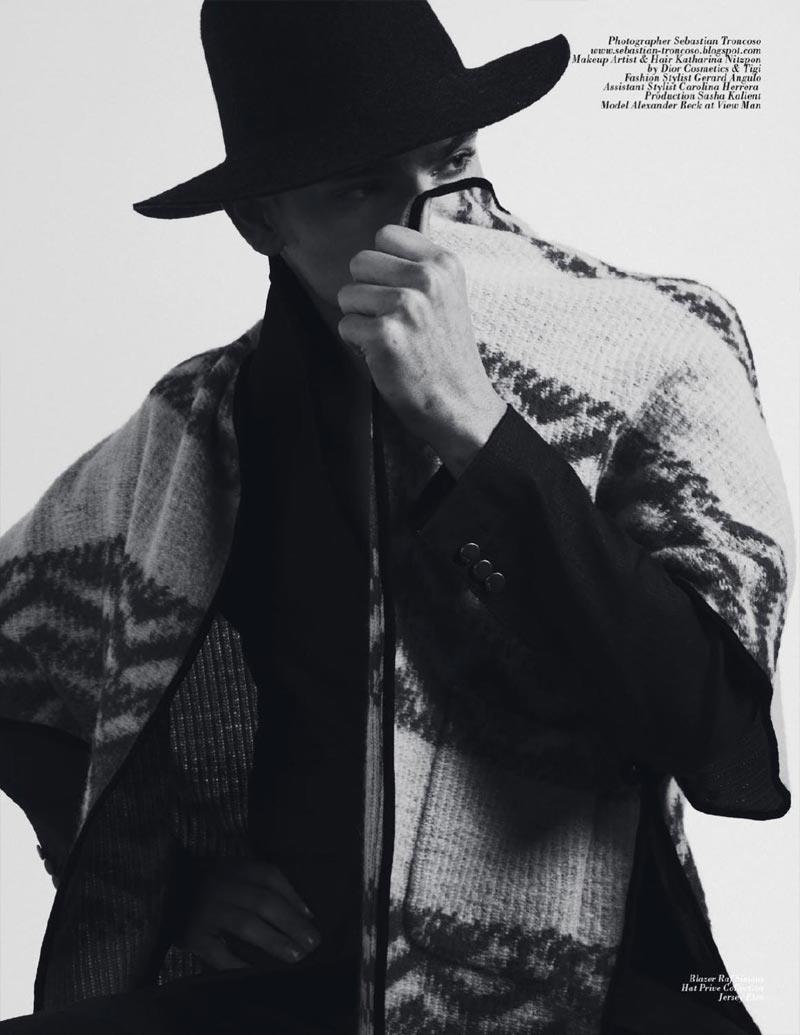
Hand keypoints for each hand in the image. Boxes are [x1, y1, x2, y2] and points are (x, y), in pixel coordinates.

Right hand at [173, 857, 321, 969]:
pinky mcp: (192, 935)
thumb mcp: (228, 870)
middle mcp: (221, 886)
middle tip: (312, 942)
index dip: (293, 895)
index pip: (269, 876)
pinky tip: (256, 972)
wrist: (159, 888)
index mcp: (232, 867)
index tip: (311, 916)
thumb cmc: (204, 882)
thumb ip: (256, 882)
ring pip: (245, 923)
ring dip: (274, 940)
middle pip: (263, 901)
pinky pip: (217, 951)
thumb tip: (300, 910)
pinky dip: (238, 963)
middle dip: (291, 922)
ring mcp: (206, 910)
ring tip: (295, 955)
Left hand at [337, 225, 506, 475]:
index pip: (385, 235)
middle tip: (387, 319)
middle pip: (359, 261)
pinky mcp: (384, 335)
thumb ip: (418, 269)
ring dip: (359, 319)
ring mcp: (405, 306)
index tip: (394, 290)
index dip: (380, 265)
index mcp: (443, 263)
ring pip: (347, 294)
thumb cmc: (447, 354)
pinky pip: (345, 326)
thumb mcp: (448, 297)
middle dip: (364, 291)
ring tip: (388, 339)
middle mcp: (426, 279)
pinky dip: (357, 345)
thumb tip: (375, 251)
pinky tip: (383, 356)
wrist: (461, 405)